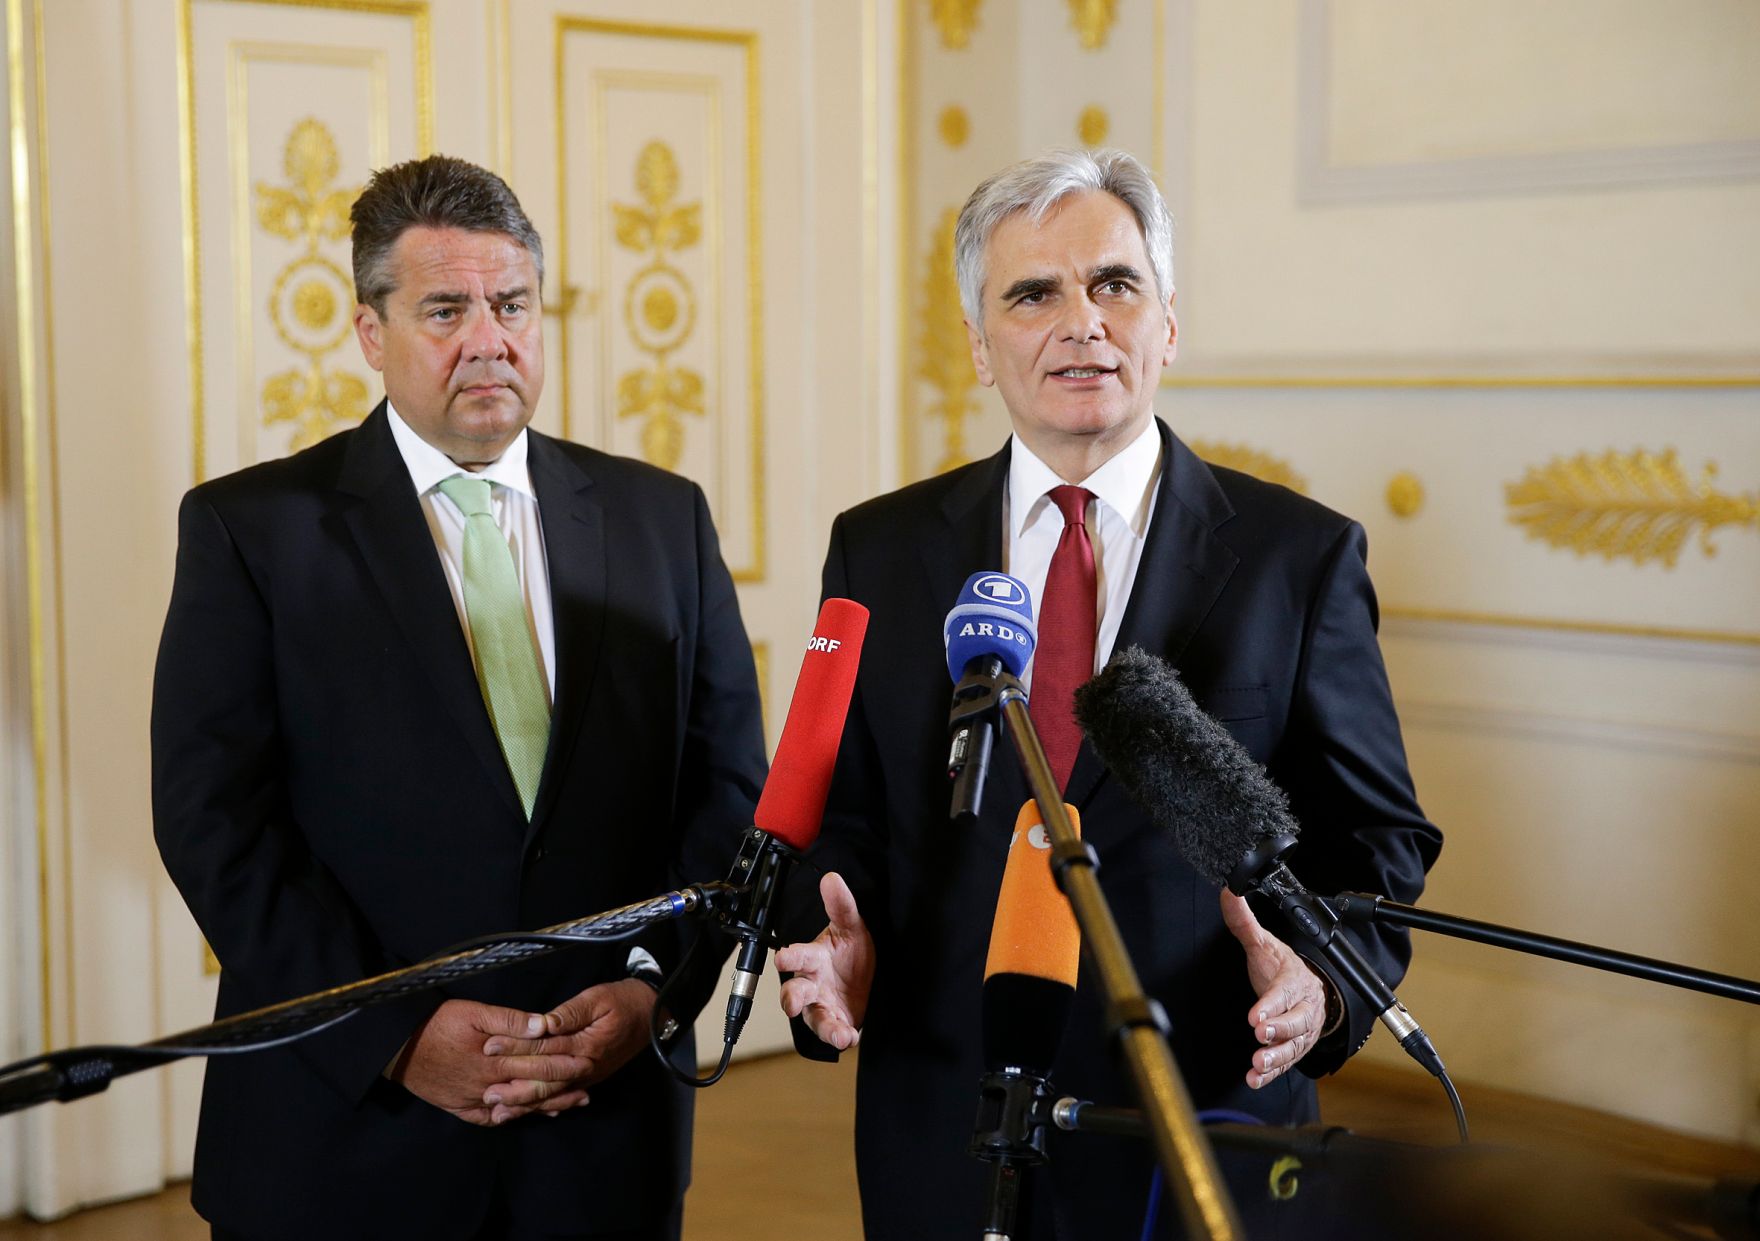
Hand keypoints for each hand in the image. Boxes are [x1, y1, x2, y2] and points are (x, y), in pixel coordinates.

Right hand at [388, 998, 591, 1125]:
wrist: (397, 1048)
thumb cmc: (435, 1025)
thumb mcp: (472, 1013)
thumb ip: (509, 1020)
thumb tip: (542, 1026)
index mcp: (493, 1060)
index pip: (537, 1063)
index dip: (564, 1062)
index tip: (587, 1060)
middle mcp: (487, 1085)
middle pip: (532, 1088)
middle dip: (563, 1087)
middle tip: (588, 1086)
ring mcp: (474, 1100)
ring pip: (517, 1106)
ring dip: (546, 1105)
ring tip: (572, 1104)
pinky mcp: (461, 1108)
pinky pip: (492, 1118)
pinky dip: (514, 1116)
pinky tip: (530, 1114)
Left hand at [477, 979, 658, 1123]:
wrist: (652, 1014)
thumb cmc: (623, 1001)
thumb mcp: (598, 998)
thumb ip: (570, 1012)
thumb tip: (543, 1023)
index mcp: (585, 1045)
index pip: (543, 1049)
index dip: (514, 1048)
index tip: (488, 1046)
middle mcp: (585, 1067)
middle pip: (543, 1080)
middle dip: (513, 1087)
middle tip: (485, 1094)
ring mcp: (587, 1076)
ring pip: (551, 1094)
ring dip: (524, 1104)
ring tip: (497, 1112)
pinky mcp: (588, 1078)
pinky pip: (562, 1096)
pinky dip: (543, 1106)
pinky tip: (526, 1112)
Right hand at [775, 872, 874, 1050]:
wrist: (867, 978)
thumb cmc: (850, 953)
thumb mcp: (851, 927)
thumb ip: (840, 905)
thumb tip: (831, 878)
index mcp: (813, 958)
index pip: (797, 956)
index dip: (789, 957)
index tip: (783, 959)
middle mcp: (811, 984)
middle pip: (794, 993)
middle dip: (791, 998)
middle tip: (792, 1003)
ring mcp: (821, 1005)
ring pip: (813, 1018)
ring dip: (823, 1026)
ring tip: (838, 1033)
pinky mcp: (835, 1022)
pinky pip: (833, 1032)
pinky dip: (841, 1036)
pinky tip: (850, 1036)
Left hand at [1221, 890, 1329, 1089]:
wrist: (1313, 990)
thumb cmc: (1283, 968)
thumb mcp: (1264, 943)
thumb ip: (1244, 922)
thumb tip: (1228, 891)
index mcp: (1295, 981)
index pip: (1285, 993)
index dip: (1271, 1005)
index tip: (1254, 1016)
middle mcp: (1303, 1008)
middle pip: (1297, 1022)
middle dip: (1279, 1030)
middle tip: (1261, 1034)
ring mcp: (1302, 1031)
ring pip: (1294, 1046)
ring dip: (1276, 1057)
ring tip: (1258, 1064)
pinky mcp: (1295, 1049)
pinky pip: (1286, 1064)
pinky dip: (1272, 1074)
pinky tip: (1254, 1079)